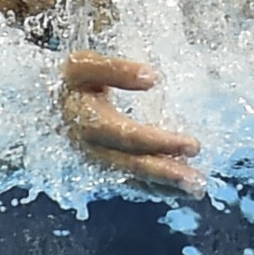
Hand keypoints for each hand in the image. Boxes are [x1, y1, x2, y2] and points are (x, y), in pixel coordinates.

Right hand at [60, 49, 206, 196]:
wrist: (55, 97)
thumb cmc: (77, 76)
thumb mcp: (87, 64)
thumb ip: (116, 69)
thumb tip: (152, 78)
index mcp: (85, 118)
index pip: (126, 135)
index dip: (159, 142)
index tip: (194, 145)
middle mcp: (89, 146)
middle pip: (131, 164)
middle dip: (166, 173)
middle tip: (198, 181)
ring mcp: (96, 159)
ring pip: (132, 177)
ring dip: (164, 186)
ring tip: (196, 190)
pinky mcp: (103, 165)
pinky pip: (130, 181)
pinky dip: (154, 188)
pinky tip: (177, 190)